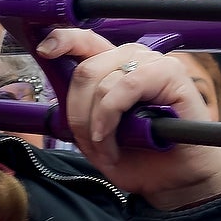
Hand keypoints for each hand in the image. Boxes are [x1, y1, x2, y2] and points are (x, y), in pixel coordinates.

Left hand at [37, 28, 220, 209]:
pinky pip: (127, 85)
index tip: (45, 50)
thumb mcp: (97, 137)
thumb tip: (58, 92)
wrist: (176, 180)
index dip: (63, 40)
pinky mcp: (172, 74)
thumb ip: (80, 112)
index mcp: (115, 66)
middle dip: (78, 112)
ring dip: (96, 122)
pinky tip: (111, 137)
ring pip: (103, 80)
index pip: (85, 41)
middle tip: (89, 142)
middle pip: (86, 68)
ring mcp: (154, 63)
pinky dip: (111, 115)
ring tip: (106, 148)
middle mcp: (133, 58)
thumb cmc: (141, 158)